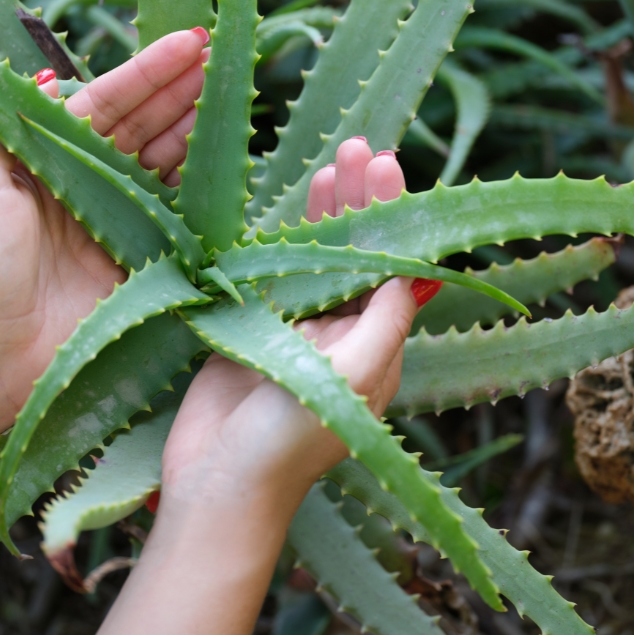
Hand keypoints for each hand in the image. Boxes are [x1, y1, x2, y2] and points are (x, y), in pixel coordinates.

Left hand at [0, 29, 209, 425]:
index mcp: (49, 161)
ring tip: (229, 96)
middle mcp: (89, 189)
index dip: (148, 72)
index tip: (190, 42)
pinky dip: (205, 191)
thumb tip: (52, 80)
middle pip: (145, 128)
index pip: (107, 103)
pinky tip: (228, 162)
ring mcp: (120, 227)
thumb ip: (10, 125)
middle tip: (221, 61)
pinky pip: (182, 220)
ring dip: (198, 130)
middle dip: (182, 91)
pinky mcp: (144, 266)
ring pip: (168, 166)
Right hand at [161, 139, 412, 500]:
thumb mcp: (354, 375)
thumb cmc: (292, 441)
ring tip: (333, 162)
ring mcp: (297, 331)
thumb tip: (417, 270)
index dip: (395, 218)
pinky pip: (273, 274)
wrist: (216, 486)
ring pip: (319, 257)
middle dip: (363, 203)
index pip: (397, 268)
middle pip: (360, 254)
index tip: (390, 169)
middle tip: (361, 148)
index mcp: (379, 347)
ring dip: (327, 213)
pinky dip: (283, 238)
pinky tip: (288, 205)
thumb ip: (384, 319)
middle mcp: (344, 336)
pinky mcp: (253, 330)